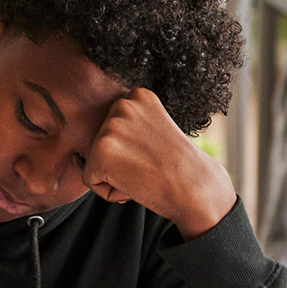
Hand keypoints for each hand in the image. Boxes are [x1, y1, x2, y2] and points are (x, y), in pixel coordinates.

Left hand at [82, 89, 236, 239]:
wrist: (196, 190)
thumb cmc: (179, 168)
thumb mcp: (156, 130)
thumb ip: (132, 126)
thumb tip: (107, 134)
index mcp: (138, 96)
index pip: (114, 129)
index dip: (132, 150)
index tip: (156, 153)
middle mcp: (123, 104)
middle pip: (101, 143)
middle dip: (121, 162)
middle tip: (150, 165)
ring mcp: (111, 126)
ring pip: (94, 161)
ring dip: (115, 176)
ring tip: (144, 173)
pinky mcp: (101, 150)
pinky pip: (90, 179)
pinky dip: (109, 191)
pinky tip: (135, 185)